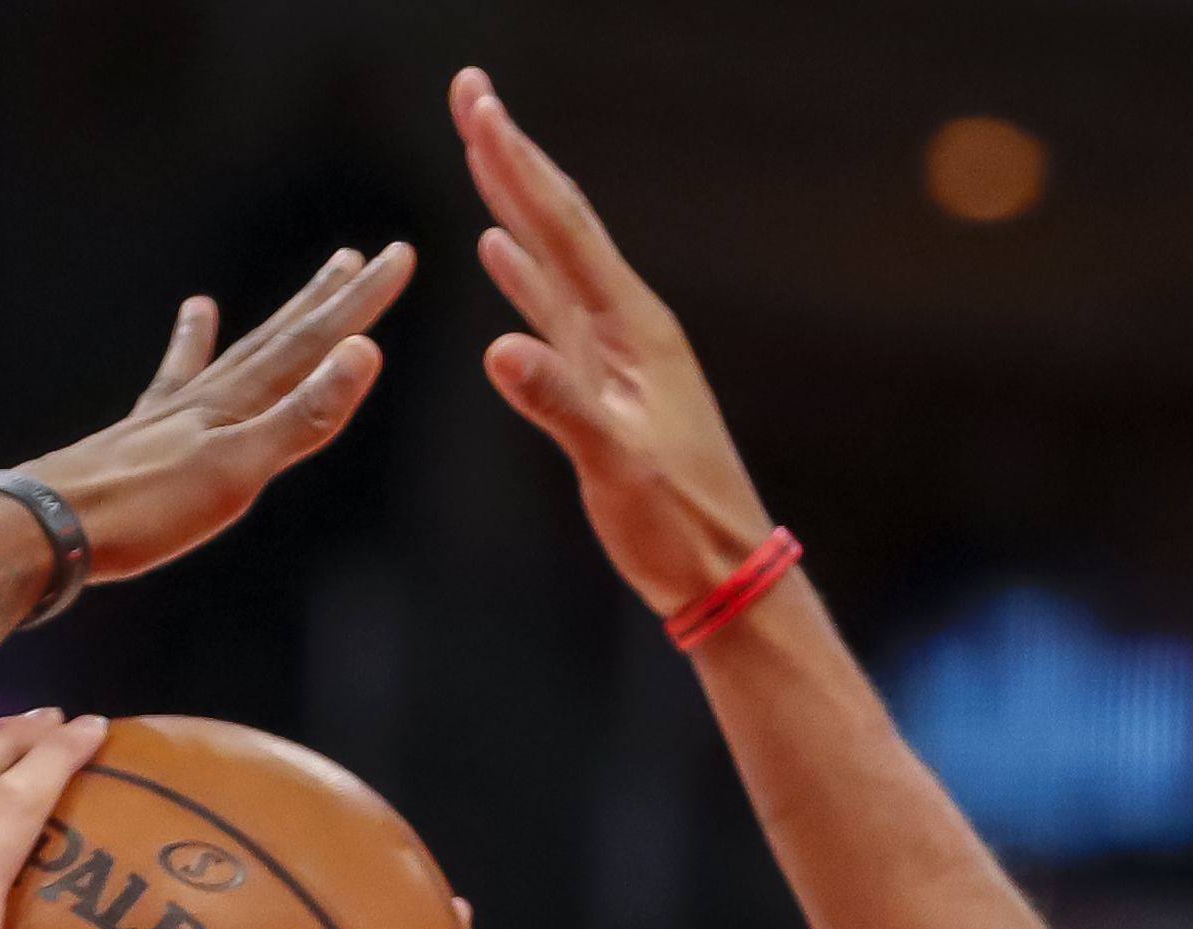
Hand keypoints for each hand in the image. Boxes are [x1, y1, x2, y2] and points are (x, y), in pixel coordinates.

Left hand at [15, 246, 416, 584]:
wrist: (45, 527)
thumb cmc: (145, 509)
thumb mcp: (238, 470)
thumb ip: (302, 416)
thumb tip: (365, 351)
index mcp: (236, 404)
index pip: (311, 342)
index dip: (359, 303)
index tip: (397, 256)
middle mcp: (206, 397)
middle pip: (277, 337)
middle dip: (324, 300)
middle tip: (357, 256)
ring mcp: (171, 413)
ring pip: (237, 352)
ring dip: (275, 320)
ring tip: (301, 287)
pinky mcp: (140, 437)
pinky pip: (177, 376)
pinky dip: (192, 345)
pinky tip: (192, 321)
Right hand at [453, 67, 775, 614]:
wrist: (723, 572)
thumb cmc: (679, 526)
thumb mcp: (615, 466)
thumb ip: (559, 403)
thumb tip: (496, 348)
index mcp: (631, 329)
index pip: (562, 226)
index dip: (515, 164)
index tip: (476, 106)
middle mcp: (625, 323)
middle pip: (558, 219)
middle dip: (510, 155)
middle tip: (469, 92)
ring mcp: (615, 350)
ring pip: (553, 253)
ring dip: (513, 200)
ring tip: (479, 149)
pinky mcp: (605, 381)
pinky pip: (554, 304)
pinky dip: (523, 269)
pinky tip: (499, 251)